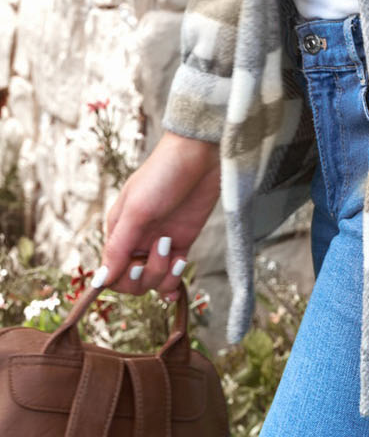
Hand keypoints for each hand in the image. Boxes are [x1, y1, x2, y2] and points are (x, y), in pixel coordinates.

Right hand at [96, 132, 220, 300]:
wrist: (200, 154)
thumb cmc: (162, 174)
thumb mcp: (136, 209)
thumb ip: (119, 246)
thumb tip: (101, 280)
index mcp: (118, 231)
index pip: (111, 273)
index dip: (122, 278)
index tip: (137, 265)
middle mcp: (137, 240)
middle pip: (133, 281)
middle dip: (146, 276)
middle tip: (161, 249)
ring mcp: (160, 242)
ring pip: (154, 280)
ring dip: (163, 274)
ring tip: (174, 250)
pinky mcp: (182, 241)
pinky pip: (173, 273)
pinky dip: (176, 278)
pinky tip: (181, 265)